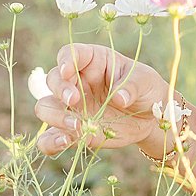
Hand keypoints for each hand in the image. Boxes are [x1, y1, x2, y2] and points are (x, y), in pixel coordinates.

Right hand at [35, 43, 176, 157]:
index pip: (70, 53)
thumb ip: (132, 86)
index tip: (68, 70)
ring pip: (46, 106)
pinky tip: (64, 142)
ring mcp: (72, 107)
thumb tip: (119, 97)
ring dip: (55, 116)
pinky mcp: (71, 131)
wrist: (149, 117)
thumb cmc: (146, 89)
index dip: (65, 60)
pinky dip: (50, 142)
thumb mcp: (145, 81)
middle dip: (59, 89)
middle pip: (53, 79)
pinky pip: (49, 137)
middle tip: (74, 100)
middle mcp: (77, 82)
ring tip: (77, 126)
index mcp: (93, 61)